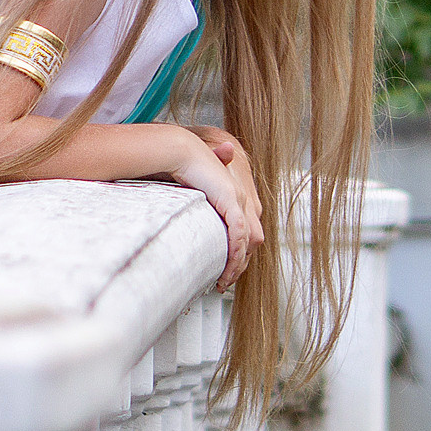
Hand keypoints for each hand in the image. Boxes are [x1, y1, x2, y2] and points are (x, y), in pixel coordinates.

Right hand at [168, 129, 263, 291]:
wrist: (179, 149)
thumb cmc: (180, 166)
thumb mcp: (192, 193)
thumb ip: (196, 204)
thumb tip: (187, 216)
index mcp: (235, 197)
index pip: (246, 232)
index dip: (239, 253)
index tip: (226, 271)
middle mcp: (242, 198)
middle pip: (251, 240)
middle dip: (240, 264)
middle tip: (224, 282)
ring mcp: (239, 198)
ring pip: (248, 240)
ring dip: (237, 264)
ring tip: (223, 281)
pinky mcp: (231, 199)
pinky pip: (238, 233)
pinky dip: (234, 253)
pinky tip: (226, 269)